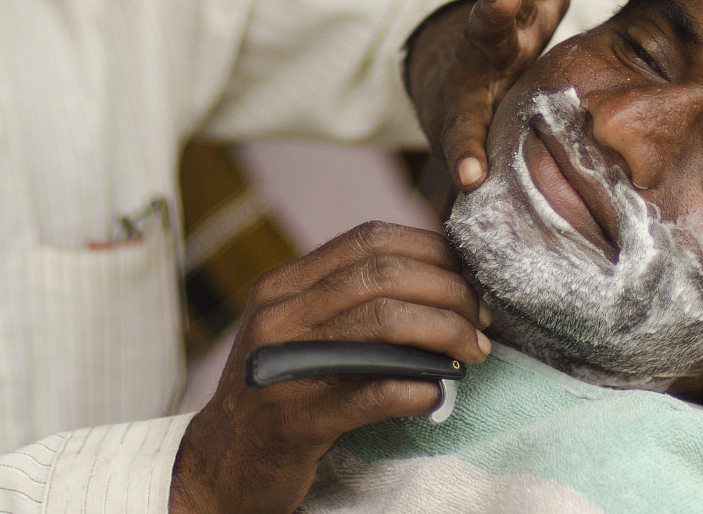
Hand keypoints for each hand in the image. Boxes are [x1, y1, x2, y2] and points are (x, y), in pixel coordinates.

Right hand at [170, 222, 490, 513]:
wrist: (220, 462)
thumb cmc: (277, 392)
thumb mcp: (297, 331)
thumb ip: (347, 300)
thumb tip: (435, 275)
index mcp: (283, 286)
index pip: (368, 240)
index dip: (430, 250)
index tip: (468, 275)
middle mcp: (279, 316)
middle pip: (382, 277)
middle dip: (448, 292)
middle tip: (481, 319)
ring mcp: (285, 366)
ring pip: (382, 325)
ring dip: (444, 334)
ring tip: (475, 353)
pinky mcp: (297, 419)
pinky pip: (370, 392)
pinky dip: (415, 388)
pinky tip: (438, 394)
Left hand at [405, 0, 591, 193]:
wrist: (465, 57)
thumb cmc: (475, 108)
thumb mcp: (471, 143)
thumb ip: (472, 168)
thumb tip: (472, 213)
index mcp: (469, 98)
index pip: (463, 129)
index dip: (467, 154)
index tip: (471, 174)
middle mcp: (487, 46)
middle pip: (485, 27)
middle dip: (493, 13)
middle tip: (499, 0)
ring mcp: (509, 8)